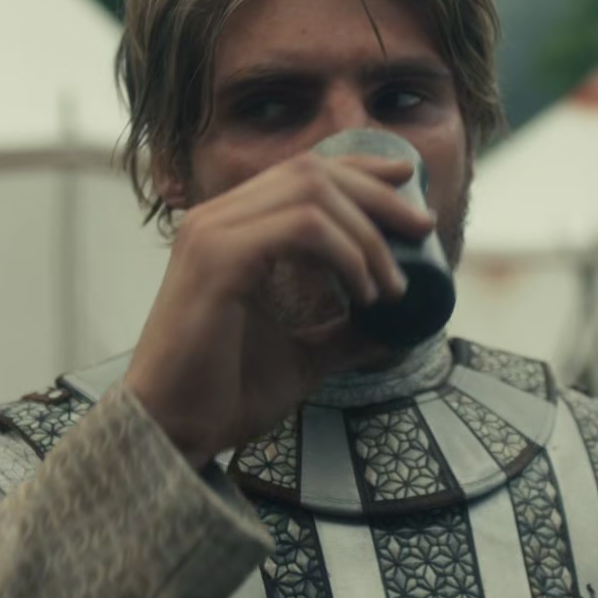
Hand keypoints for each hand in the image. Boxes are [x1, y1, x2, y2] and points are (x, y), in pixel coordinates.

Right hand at [122, 154, 435, 466]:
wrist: (174, 430)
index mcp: (231, 228)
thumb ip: (344, 335)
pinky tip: (363, 290)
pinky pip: (301, 228)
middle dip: (379, 194)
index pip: (302, 172)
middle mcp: (217, 218)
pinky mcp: (219, 257)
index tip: (411, 184)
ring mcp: (213, 232)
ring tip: (391, 285)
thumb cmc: (224, 394)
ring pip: (312, 193)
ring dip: (367, 234)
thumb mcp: (303, 356)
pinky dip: (345, 253)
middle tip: (423, 230)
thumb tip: (395, 331)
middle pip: (313, 171)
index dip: (361, 168)